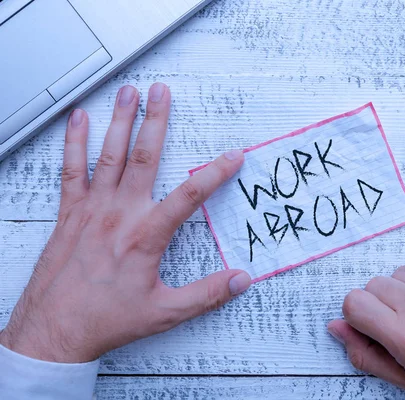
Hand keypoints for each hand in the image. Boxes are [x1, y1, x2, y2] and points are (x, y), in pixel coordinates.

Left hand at [0, 83, 249, 362]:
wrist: (53, 330)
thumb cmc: (105, 320)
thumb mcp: (164, 313)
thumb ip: (207, 294)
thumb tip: (240, 280)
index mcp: (145, 236)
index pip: (189, 196)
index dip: (215, 173)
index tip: (233, 156)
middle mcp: (118, 215)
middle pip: (143, 158)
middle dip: (156, 121)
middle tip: (163, 92)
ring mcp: (91, 210)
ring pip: (108, 156)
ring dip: (120, 121)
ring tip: (129, 93)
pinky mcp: (69, 214)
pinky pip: (71, 171)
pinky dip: (75, 143)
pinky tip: (79, 120)